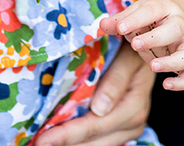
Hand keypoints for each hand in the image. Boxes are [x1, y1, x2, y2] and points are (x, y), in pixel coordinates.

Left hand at [32, 45, 154, 145]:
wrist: (147, 49)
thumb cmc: (135, 48)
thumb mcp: (129, 56)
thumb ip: (116, 79)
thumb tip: (99, 109)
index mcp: (134, 106)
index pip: (95, 124)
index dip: (68, 134)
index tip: (43, 139)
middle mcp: (133, 122)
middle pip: (93, 142)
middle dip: (64, 145)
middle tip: (36, 144)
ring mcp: (127, 128)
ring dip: (70, 145)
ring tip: (44, 142)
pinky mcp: (120, 129)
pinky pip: (97, 141)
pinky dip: (78, 142)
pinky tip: (59, 139)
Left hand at [100, 0, 183, 90]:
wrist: (167, 20)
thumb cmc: (146, 18)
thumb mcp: (133, 15)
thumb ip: (119, 21)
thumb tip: (103, 25)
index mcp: (164, 7)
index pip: (152, 10)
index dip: (136, 19)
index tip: (121, 28)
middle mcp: (179, 24)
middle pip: (176, 28)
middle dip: (155, 38)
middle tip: (135, 45)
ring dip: (173, 61)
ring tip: (152, 67)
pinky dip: (183, 81)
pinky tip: (166, 85)